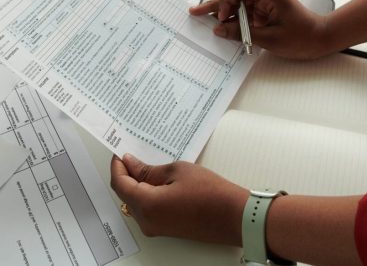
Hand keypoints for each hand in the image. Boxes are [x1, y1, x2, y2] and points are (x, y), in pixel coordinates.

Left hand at [110, 154, 247, 244]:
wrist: (233, 215)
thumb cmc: (210, 193)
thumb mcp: (176, 171)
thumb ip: (149, 169)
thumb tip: (131, 164)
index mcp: (146, 205)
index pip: (120, 183)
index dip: (117, 166)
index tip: (120, 152)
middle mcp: (147, 221)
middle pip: (125, 194)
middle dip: (126, 173)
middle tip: (132, 155)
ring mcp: (156, 227)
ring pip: (135, 201)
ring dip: (136, 183)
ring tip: (146, 163)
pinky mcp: (165, 228)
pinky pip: (146, 209)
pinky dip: (146, 193)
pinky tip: (156, 179)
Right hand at [190, 0, 327, 58]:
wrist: (322, 39)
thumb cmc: (303, 37)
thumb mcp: (271, 39)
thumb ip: (242, 33)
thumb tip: (220, 29)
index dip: (226, 1)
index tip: (221, 17)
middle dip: (216, 5)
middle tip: (196, 12)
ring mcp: (265, 5)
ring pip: (238, 6)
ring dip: (223, 15)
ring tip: (204, 20)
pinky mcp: (265, 14)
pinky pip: (245, 15)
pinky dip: (234, 22)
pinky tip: (222, 28)